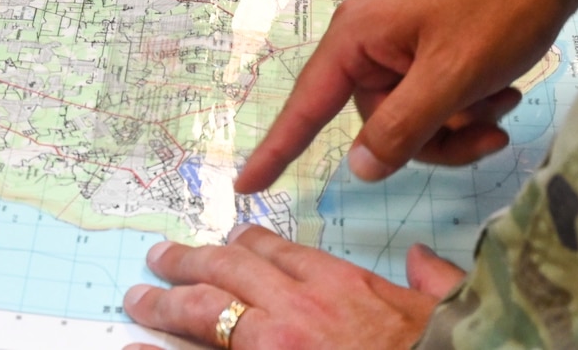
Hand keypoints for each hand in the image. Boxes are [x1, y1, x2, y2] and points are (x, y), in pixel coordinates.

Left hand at [125, 225, 464, 349]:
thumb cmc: (438, 345)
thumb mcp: (443, 310)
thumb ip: (431, 281)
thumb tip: (425, 258)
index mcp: (341, 285)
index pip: (280, 252)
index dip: (248, 244)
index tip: (229, 239)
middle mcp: (298, 306)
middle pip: (229, 269)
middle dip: (191, 261)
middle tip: (160, 257)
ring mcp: (274, 342)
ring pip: (205, 308)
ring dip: (167, 300)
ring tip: (137, 297)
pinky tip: (134, 346)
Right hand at [234, 0, 577, 193]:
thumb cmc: (498, 8)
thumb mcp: (453, 76)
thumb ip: (402, 126)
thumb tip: (359, 168)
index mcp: (356, 38)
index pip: (308, 105)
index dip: (277, 148)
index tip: (246, 186)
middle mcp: (365, 40)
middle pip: (378, 122)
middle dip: (435, 138)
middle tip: (489, 132)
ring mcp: (395, 42)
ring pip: (410, 116)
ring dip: (458, 122)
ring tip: (504, 103)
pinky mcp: (423, 45)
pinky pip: (429, 96)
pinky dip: (466, 104)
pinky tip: (503, 91)